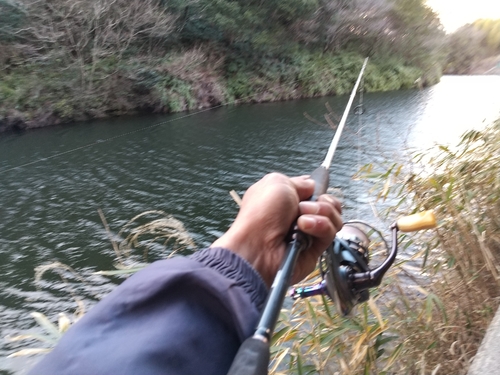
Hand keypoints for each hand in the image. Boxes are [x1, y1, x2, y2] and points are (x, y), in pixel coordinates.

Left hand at [211, 173, 342, 286]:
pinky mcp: (316, 248)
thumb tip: (312, 186)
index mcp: (286, 199)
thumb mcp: (277, 183)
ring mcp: (308, 232)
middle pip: (329, 204)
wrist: (258, 247)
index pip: (313, 191)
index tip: (314, 189)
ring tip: (301, 220)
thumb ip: (299, 182)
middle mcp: (298, 215)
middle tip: (303, 207)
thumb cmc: (262, 213)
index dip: (316, 189)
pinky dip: (320, 226)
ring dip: (320, 213)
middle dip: (322, 201)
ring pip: (334, 217)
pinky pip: (330, 232)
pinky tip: (304, 228)